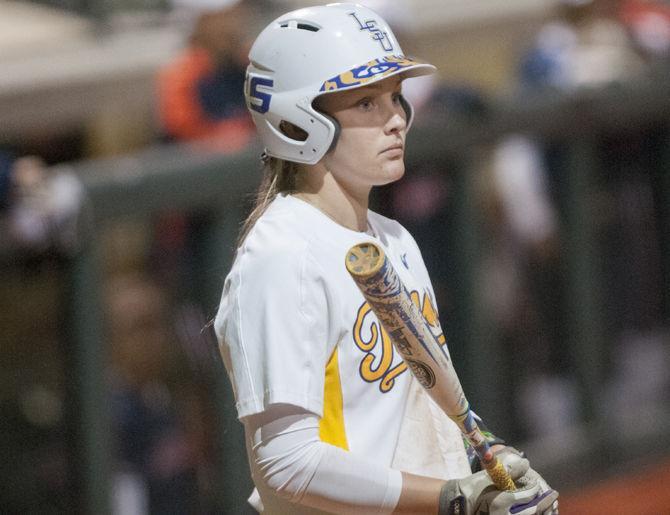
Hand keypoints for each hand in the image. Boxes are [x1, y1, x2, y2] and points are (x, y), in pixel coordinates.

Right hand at [439, 452, 557, 514]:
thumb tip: (526, 463)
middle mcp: (508, 514)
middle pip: (534, 510)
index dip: (536, 489)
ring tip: (551, 504)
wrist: (462, 504)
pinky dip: (535, 514)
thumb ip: (510, 472)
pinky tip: (540, 510)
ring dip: (544, 511)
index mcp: (503, 501)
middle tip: (554, 494)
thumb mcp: (491, 477)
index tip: (539, 484)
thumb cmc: (475, 488)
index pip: (527, 495)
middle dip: (546, 502)